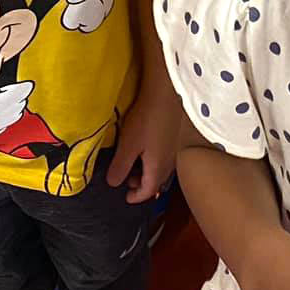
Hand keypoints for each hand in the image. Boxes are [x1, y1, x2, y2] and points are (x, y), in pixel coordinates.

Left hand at [104, 78, 177, 202]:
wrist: (166, 93)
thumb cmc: (146, 119)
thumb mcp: (127, 145)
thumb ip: (120, 166)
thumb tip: (113, 183)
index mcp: (158, 168)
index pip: (148, 191)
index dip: (136, 196)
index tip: (126, 197)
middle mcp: (170, 163)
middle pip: (156, 181)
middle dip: (141, 184)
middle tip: (127, 179)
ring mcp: (175, 151)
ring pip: (160, 169)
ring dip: (147, 171)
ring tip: (134, 163)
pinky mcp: (176, 139)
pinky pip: (164, 158)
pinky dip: (153, 161)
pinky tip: (146, 148)